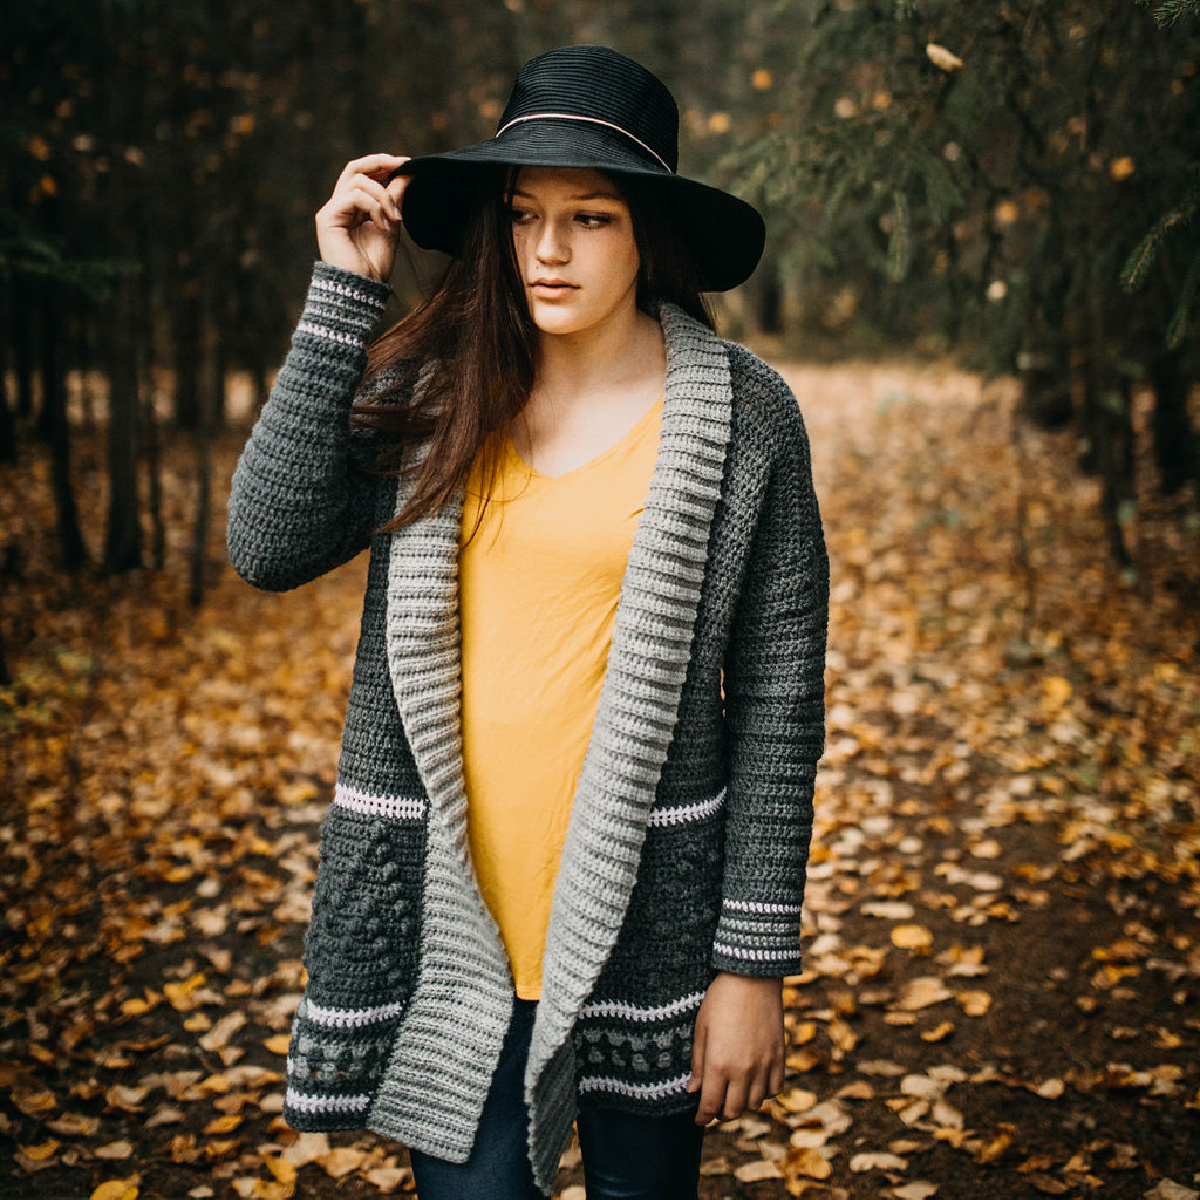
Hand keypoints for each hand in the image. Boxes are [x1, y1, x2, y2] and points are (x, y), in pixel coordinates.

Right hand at [315, 153, 411, 282]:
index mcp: (352, 208)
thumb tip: (407, 174)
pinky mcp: (327, 218)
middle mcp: (339, 205)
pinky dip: (374, 207)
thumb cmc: (374, 265)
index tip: (407, 164)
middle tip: (403, 165)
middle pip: (354, 168)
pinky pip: (354, 197)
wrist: (363, 289)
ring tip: (395, 217)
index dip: (383, 165)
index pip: (363, 174)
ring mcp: (331, 211)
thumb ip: (395, 200)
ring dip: (383, 195)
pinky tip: (383, 224)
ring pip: (358, 180)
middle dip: (380, 163)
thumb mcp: (391, 225)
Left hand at [687, 973, 784, 1125]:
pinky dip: (765, 1093)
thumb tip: (693, 1090)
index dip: (703, 1117)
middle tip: (715, 1106)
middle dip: (721, 1113)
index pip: (710, 1105)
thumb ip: (698, 1063)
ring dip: (743, 1104)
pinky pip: (775, 1089)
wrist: (753, 978)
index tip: (698, 1120)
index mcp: (719, 1064)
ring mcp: (764, 1065)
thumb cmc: (721, 1000)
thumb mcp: (701, 1028)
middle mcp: (743, 1070)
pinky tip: (755, 1084)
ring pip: (755, 1104)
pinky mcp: (779, 1058)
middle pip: (733, 1110)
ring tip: (734, 1093)